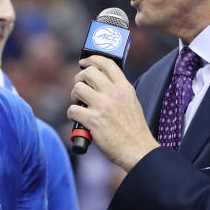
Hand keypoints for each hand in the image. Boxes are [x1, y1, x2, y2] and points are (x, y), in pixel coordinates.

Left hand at [68, 55, 157, 170]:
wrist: (138, 150)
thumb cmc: (134, 130)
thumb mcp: (132, 102)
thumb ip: (118, 91)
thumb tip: (102, 83)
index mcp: (124, 88)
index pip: (106, 63)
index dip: (92, 59)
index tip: (84, 62)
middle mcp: (113, 93)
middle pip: (88, 72)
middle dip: (79, 78)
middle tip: (79, 86)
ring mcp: (102, 106)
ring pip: (77, 88)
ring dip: (74, 95)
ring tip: (79, 104)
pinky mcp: (93, 120)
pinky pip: (72, 109)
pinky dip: (71, 113)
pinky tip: (77, 118)